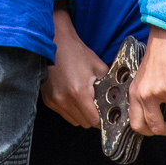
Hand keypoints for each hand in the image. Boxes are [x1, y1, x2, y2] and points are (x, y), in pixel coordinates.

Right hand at [42, 11, 105, 128]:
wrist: (55, 41)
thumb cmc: (76, 52)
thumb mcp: (98, 67)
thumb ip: (109, 86)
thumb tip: (118, 99)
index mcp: (79, 93)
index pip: (93, 121)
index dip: (101, 119)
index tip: (105, 114)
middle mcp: (64, 100)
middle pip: (83, 123)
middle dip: (91, 117)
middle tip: (95, 105)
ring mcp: (54, 101)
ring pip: (72, 120)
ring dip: (80, 114)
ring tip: (83, 100)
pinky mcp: (47, 100)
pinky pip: (62, 113)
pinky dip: (69, 109)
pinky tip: (72, 96)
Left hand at [129, 27, 165, 136]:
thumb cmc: (158, 57)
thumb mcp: (144, 80)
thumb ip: (146, 98)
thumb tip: (158, 118)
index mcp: (134, 93)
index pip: (136, 124)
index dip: (150, 131)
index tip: (159, 126)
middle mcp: (143, 95)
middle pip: (155, 127)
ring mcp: (158, 92)